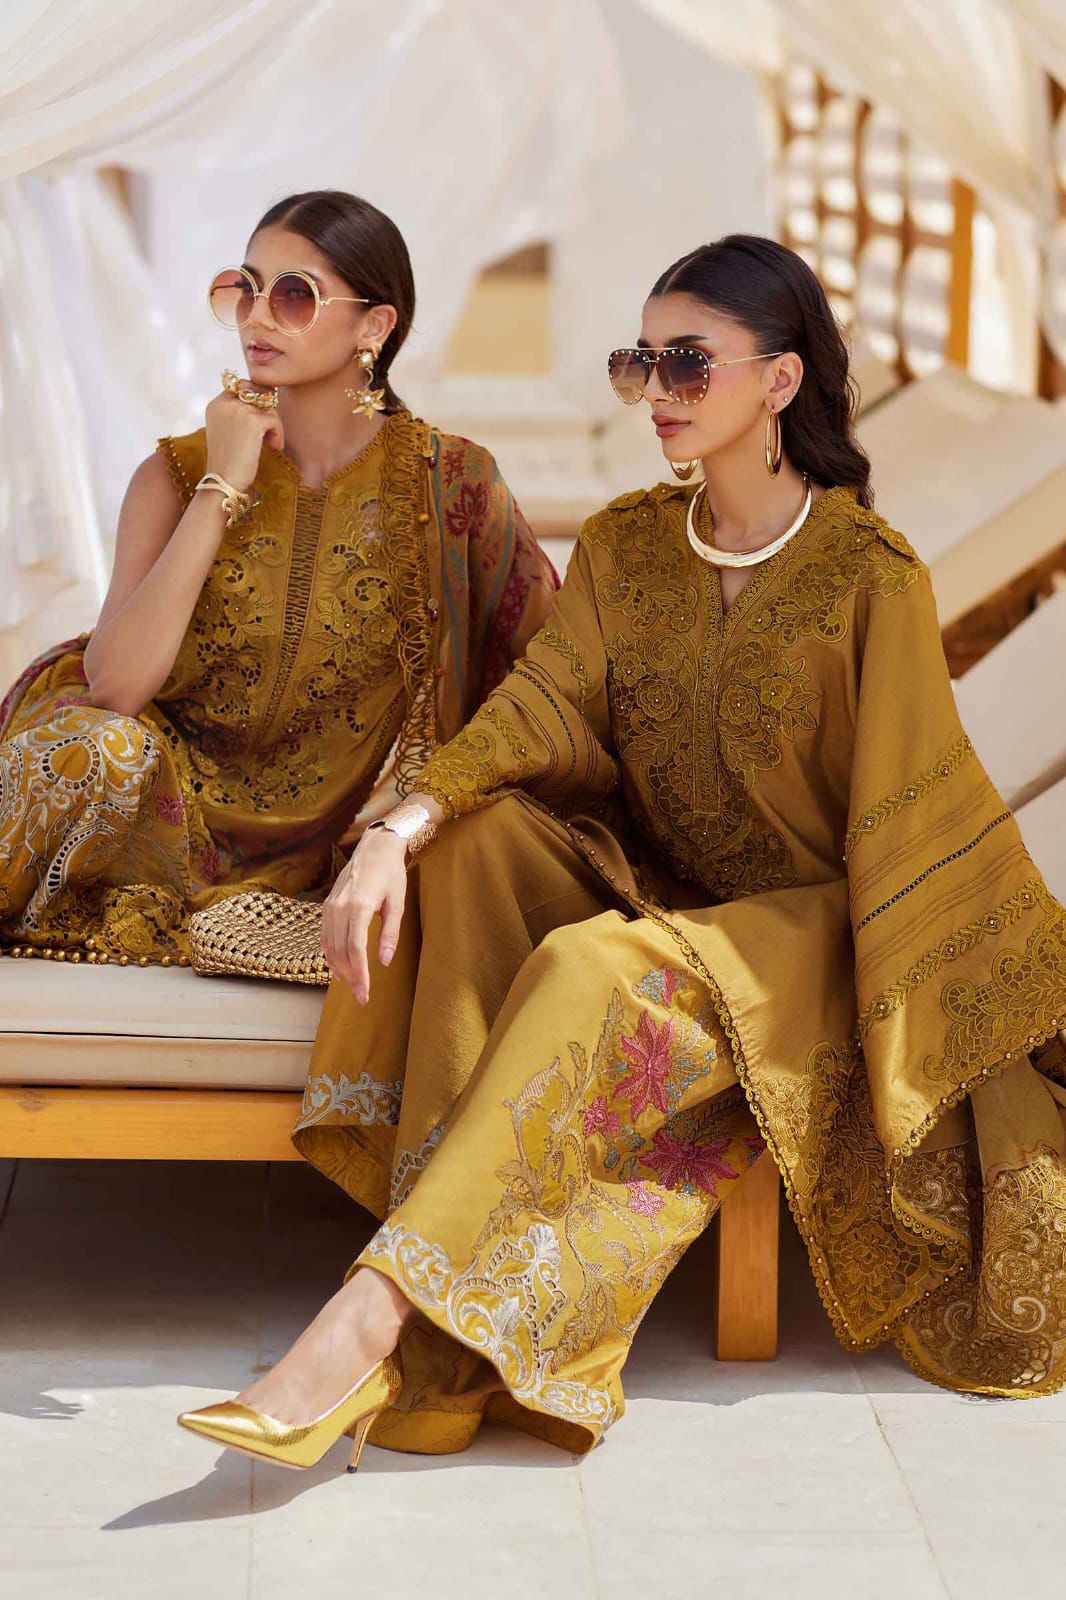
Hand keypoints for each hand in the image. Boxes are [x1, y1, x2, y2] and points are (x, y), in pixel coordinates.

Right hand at [204, 384, 284, 491]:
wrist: (223, 481)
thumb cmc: (228, 460)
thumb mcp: (226, 429)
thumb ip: (238, 412)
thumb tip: (269, 395)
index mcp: (216, 403)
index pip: (243, 387)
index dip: (256, 402)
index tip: (259, 425)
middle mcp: (225, 402)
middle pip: (258, 394)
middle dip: (267, 412)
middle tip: (267, 434)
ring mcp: (239, 409)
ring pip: (269, 407)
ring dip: (274, 426)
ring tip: (269, 444)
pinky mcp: (254, 421)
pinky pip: (275, 421)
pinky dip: (278, 436)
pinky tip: (273, 449)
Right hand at [321, 826, 407, 1002]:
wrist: (374, 848)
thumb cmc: (390, 874)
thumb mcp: (397, 903)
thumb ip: (390, 933)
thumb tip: (384, 962)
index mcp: (359, 907)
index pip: (355, 950)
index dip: (360, 975)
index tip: (365, 995)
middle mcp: (340, 908)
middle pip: (340, 952)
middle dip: (350, 977)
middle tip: (360, 996)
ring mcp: (330, 906)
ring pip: (329, 946)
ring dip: (338, 968)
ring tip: (350, 984)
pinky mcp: (327, 905)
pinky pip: (324, 936)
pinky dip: (329, 954)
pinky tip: (337, 965)